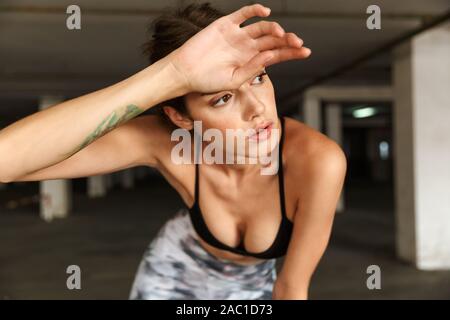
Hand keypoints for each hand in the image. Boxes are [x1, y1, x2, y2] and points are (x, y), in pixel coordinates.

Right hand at [166, 3, 310, 94]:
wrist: (185, 72)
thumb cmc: (207, 81)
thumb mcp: (234, 80)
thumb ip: (252, 68)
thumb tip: (271, 54)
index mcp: (251, 61)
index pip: (277, 54)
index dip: (292, 52)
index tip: (306, 52)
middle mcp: (247, 47)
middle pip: (273, 39)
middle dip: (287, 40)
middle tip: (298, 42)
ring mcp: (237, 35)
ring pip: (261, 27)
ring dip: (273, 28)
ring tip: (280, 33)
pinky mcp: (225, 25)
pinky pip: (244, 14)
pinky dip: (255, 10)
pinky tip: (266, 12)